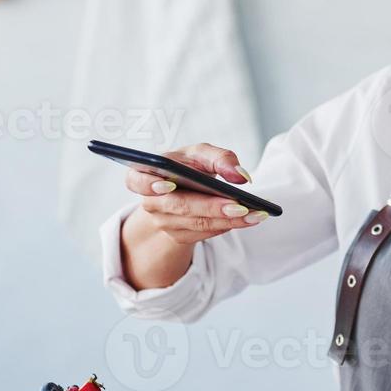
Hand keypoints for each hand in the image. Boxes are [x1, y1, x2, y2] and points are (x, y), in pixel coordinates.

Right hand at [124, 143, 266, 246]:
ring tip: (255, 214)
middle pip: (179, 206)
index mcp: (146, 174)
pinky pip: (204, 234)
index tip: (168, 185)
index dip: (149, 184)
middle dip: (211, 207)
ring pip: (196, 223)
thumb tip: (240, 176)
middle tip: (241, 206)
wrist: (184, 189)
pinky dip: (227, 226)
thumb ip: (221, 158)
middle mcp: (151, 201)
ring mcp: (163, 222)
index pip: (136, 180)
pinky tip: (248, 219)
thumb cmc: (190, 166)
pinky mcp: (178, 236)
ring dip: (228, 220)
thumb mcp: (201, 154)